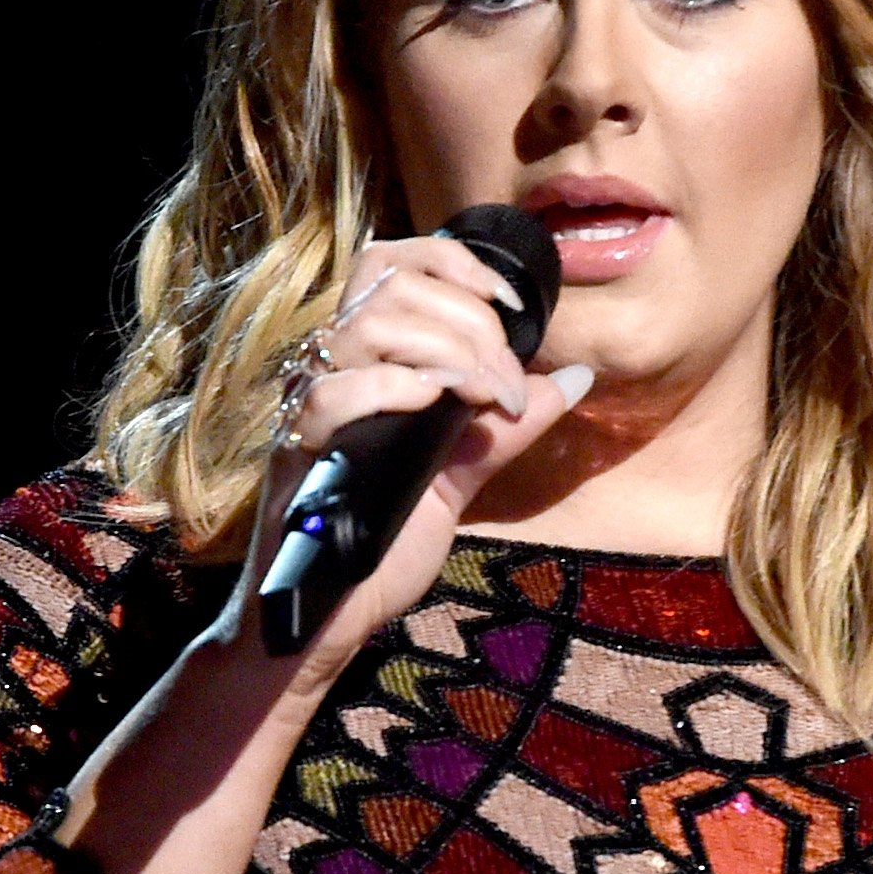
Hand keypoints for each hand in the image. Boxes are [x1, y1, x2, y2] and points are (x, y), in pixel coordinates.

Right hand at [230, 233, 592, 675]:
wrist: (330, 612)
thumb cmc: (383, 539)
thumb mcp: (462, 473)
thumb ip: (509, 425)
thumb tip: (574, 380)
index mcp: (365, 359)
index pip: (392, 262)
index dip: (454, 263)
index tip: (511, 308)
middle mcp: (330, 367)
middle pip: (392, 284)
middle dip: (471, 324)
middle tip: (506, 386)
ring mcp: (310, 403)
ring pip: (370, 324)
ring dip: (449, 352)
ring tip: (487, 402)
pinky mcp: (298, 448)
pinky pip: (336, 390)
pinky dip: (396, 386)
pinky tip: (436, 407)